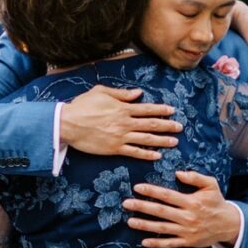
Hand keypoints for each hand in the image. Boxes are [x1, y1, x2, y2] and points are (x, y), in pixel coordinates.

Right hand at [58, 87, 180, 161]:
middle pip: (151, 124)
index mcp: (123, 108)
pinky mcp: (114, 148)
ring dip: (162, 141)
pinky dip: (147, 154)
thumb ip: (121, 93)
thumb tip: (138, 93)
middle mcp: (125, 122)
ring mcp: (121, 137)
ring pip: (147, 139)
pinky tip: (157, 156)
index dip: (162, 109)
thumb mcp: (101, 92)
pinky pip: (135, 152)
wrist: (68, 123)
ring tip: (174, 142)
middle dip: (167, 126)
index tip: (172, 111)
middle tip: (179, 127)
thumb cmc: (82, 105)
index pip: (147, 108)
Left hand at [123, 171, 241, 247]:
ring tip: (130, 221)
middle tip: (126, 203)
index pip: (168, 195)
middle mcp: (188, 217)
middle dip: (142, 207)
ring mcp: (187, 231)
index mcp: (192, 202)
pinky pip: (170, 244)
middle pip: (161, 211)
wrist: (229, 225)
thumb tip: (178, 173)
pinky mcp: (188, 242)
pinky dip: (157, 243)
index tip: (137, 187)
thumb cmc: (216, 202)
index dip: (152, 191)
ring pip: (162, 228)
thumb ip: (196, 177)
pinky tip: (144, 242)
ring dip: (145, 225)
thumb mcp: (211, 185)